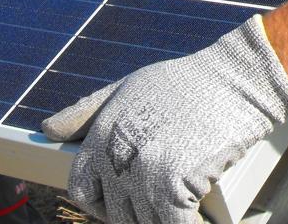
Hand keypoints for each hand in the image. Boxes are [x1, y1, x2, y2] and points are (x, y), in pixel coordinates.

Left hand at [41, 15, 287, 223]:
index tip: (121, 203)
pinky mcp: (175, 184)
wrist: (239, 79)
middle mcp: (118, 153)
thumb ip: (86, 110)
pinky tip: (199, 217)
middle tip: (162, 202)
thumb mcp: (128, 85)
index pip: (81, 187)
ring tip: (182, 203)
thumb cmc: (190, 82)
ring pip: (142, 222)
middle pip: (113, 212)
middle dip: (135, 213)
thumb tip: (48, 128)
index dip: (100, 201)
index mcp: (104, 130)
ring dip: (162, 219)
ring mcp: (146, 171)